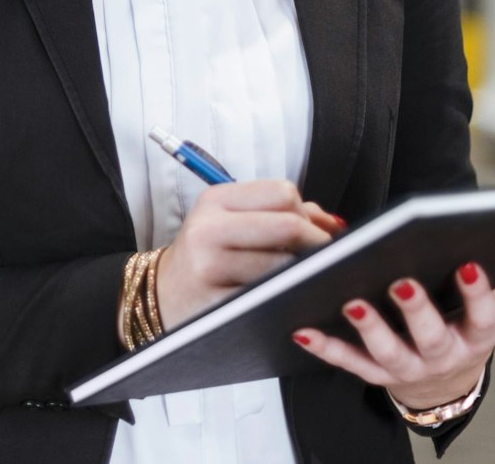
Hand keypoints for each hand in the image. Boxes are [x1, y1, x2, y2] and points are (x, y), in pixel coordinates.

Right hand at [155, 179, 345, 329]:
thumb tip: (333, 224)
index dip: (309, 213)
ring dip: (306, 274)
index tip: (317, 232)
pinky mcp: (217, 302)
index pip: (282, 193)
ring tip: (305, 278)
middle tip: (327, 259)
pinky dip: (288, 297)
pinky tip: (286, 297)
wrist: (161, 295)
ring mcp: (211, 266)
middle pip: (289, 225)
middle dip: (318, 243)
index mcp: (215, 200)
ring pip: (286, 265)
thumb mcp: (228, 221)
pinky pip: (271, 297)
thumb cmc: (205, 255)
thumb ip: (279, 213)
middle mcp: (209, 228)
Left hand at [291, 261, 494, 408]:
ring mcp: (408, 368)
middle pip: (432, 337)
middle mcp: (443, 355)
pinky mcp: (375, 373)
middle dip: (417, 311)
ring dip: (369, 329)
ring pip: (388, 353)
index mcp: (476, 334)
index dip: (478, 293)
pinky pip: (349, 362)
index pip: (483, 316)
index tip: (469, 263)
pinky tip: (303, 327)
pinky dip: (325, 347)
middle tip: (401, 282)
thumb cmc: (468, 327)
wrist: (446, 381)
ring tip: (352, 303)